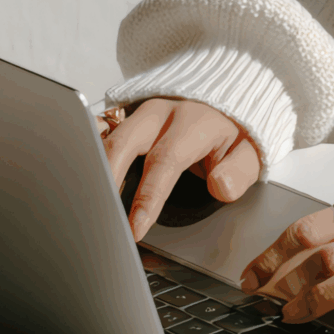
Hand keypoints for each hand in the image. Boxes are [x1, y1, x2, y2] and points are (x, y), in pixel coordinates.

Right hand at [101, 98, 260, 240]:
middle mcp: (161, 112)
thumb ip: (238, 172)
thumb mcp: (250, 154)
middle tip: (100, 217)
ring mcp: (139, 112)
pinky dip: (89, 156)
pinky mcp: (126, 117)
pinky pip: (100, 134)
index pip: (165, 161)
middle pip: (122, 143)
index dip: (148, 197)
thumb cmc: (234, 135)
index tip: (135, 228)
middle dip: (106, 181)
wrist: (226, 104)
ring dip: (93, 170)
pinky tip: (82, 182)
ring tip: (88, 206)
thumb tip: (220, 187)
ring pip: (104, 137)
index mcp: (193, 122)